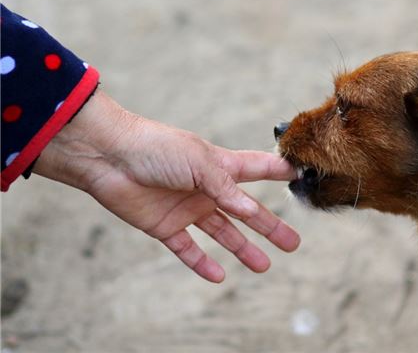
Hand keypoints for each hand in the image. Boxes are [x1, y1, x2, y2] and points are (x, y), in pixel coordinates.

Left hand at [33, 90, 299, 282]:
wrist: (108, 157)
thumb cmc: (157, 148)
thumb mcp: (200, 163)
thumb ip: (227, 188)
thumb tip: (253, 210)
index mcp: (220, 166)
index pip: (258, 169)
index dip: (280, 172)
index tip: (302, 176)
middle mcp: (207, 188)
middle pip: (246, 211)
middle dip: (270, 226)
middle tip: (293, 243)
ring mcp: (188, 208)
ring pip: (223, 233)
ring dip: (243, 249)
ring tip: (263, 266)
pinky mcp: (165, 226)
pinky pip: (187, 249)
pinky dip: (201, 263)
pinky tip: (218, 276)